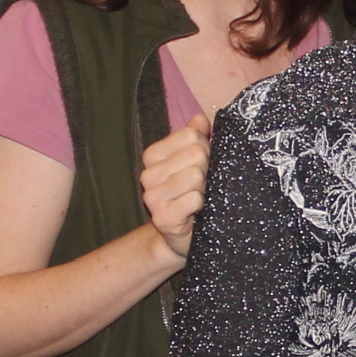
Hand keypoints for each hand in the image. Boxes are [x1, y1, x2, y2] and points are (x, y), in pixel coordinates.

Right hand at [140, 114, 213, 261]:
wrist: (186, 237)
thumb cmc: (192, 195)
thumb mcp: (194, 162)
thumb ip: (196, 138)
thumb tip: (200, 119)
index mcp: (152, 156)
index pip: (191, 135)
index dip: (206, 149)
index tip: (203, 165)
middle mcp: (147, 175)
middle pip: (196, 153)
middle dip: (208, 169)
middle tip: (203, 185)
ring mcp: (152, 197)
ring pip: (196, 175)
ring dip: (206, 188)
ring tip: (200, 199)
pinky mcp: (162, 218)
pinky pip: (194, 198)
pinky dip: (203, 205)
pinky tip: (196, 213)